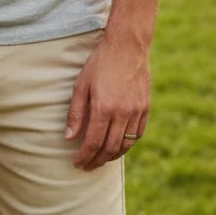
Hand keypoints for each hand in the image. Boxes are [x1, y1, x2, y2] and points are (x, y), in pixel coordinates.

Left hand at [65, 34, 150, 170]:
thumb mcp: (81, 84)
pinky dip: (127, 144)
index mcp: (104, 108)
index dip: (85, 156)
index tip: (77, 164)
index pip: (93, 142)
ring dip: (112, 156)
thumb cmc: (99, 63)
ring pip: (126, 145)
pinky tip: (118, 146)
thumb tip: (69, 137)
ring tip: (100, 159)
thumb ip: (76, 113)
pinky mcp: (146, 109)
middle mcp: (123, 114)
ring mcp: (137, 112)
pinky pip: (138, 135)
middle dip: (97, 161)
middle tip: (87, 166)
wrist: (127, 47)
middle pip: (110, 148)